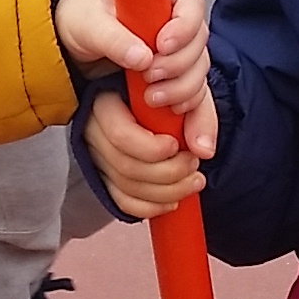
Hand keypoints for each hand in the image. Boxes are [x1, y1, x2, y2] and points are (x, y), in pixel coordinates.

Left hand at [54, 0, 209, 114]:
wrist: (70, 45)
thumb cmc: (81, 19)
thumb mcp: (90, 24)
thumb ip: (114, 38)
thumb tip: (143, 58)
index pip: (191, 5)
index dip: (183, 27)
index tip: (162, 46)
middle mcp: (176, 22)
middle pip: (198, 43)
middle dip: (179, 65)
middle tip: (149, 77)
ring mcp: (178, 51)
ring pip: (198, 70)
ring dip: (181, 89)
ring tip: (151, 99)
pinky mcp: (173, 77)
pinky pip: (193, 92)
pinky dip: (188, 106)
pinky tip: (173, 115)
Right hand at [85, 85, 215, 216]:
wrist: (158, 96)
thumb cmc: (170, 91)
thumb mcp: (185, 91)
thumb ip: (199, 115)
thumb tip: (203, 150)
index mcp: (107, 102)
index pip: (120, 135)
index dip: (151, 148)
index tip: (176, 145)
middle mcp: (94, 131)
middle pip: (125, 166)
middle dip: (168, 172)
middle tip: (193, 163)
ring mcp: (97, 156)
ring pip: (126, 187)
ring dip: (167, 192)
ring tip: (194, 180)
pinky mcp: (104, 176)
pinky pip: (122, 201)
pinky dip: (151, 207)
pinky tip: (174, 201)